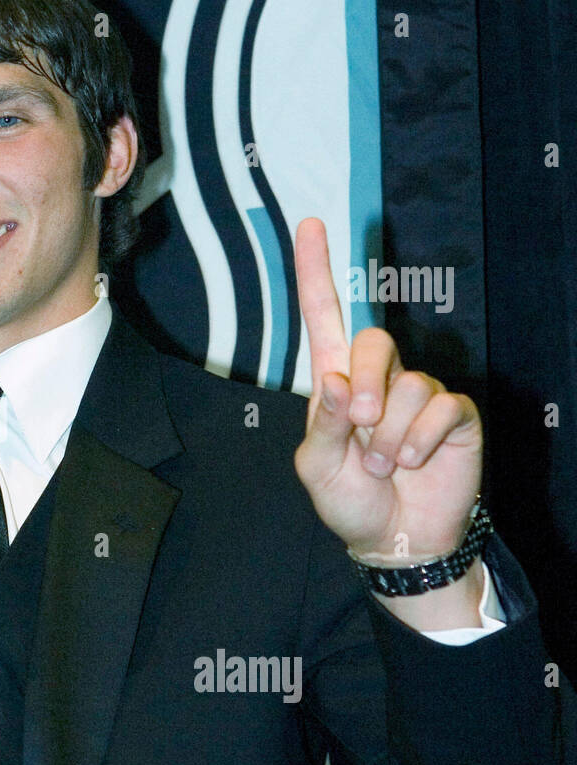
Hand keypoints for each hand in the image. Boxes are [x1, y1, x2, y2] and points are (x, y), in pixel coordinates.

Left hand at [293, 217, 481, 562]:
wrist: (395, 539)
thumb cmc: (348, 501)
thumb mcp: (318, 467)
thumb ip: (325, 424)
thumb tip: (336, 380)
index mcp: (335, 383)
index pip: (324, 316)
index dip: (315, 272)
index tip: (310, 224)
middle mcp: (378, 379)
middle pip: (373, 341)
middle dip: (366, 387)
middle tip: (362, 431)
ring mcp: (419, 395)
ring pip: (409, 384)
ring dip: (391, 434)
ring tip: (384, 465)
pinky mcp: (454, 415)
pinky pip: (442, 407)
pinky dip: (421, 440)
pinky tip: (414, 462)